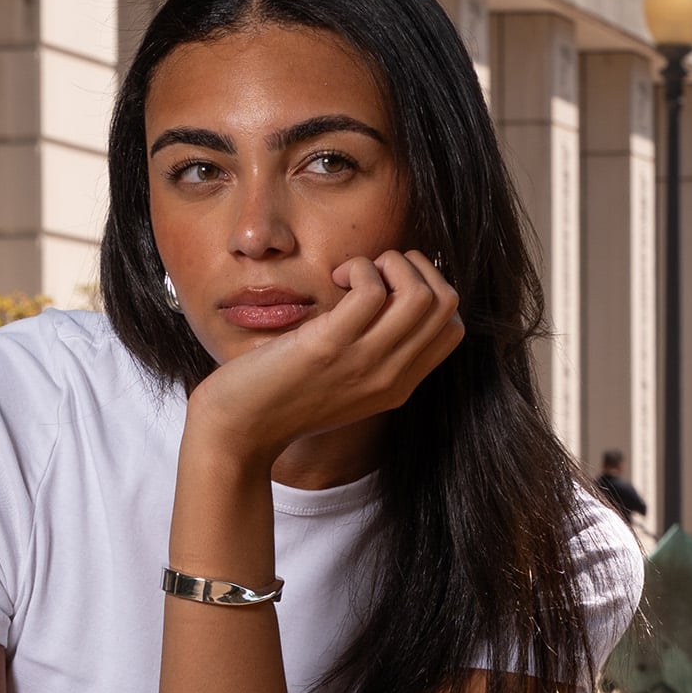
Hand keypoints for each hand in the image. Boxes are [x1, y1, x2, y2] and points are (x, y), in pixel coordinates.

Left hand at [185, 252, 463, 467]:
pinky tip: (334, 278)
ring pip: (421, 294)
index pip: (452, 328)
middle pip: (447, 305)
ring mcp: (363, 364)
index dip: (430, 290)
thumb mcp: (342, 382)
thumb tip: (383, 296)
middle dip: (416, 267)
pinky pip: (371, 289)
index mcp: (397, 386)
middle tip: (375, 271)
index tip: (389, 287)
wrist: (239, 430)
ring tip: (355, 273)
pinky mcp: (329, 347)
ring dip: (392, 262)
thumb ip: (370, 353)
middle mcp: (390, 378)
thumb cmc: (281, 398)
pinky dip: (358, 267)